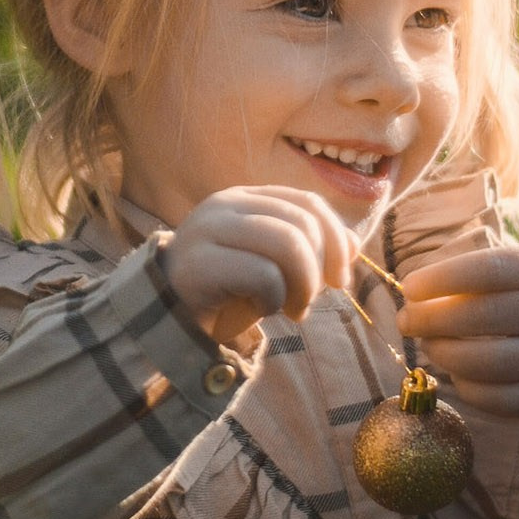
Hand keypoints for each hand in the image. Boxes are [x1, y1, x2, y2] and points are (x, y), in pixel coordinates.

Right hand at [161, 186, 354, 348]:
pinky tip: (260, 311)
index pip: (308, 203)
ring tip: (293, 310)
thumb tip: (354, 244)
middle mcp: (226, 206)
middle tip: (308, 302)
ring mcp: (209, 231)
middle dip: (320, 269)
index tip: (341, 279)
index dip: (337, 240)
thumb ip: (307, 249)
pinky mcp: (199, 264)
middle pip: (303, 223)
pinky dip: (273, 300)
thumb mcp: (271, 265)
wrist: (164, 318)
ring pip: (288, 243)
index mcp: (245, 199)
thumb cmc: (224, 292)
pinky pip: (263, 275)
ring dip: (303, 286)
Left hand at [402, 242, 518, 438]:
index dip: (442, 279)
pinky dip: (468, 389)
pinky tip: (456, 374)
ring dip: (445, 355)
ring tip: (429, 345)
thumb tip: (416, 291)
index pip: (490, 270)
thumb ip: (481, 272)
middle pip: (485, 318)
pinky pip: (501, 400)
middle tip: (406, 321)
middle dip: (432, 320)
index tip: (408, 287)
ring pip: (489, 364)